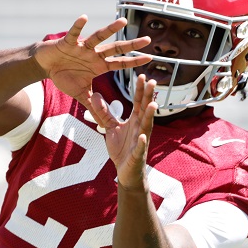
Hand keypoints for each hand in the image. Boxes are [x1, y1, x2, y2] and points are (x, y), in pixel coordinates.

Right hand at [32, 15, 150, 108]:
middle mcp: (94, 54)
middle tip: (148, 39)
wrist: (46, 65)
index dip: (134, 62)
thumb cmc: (64, 76)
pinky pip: (74, 34)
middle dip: (131, 45)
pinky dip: (78, 26)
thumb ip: (93, 106)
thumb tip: (103, 124)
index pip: (120, 63)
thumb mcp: (80, 94)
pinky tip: (84, 17)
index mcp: (98, 65)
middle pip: (115, 49)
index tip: (150, 59)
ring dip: (110, 30)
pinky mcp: (68, 42)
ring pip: (99, 37)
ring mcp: (82, 47)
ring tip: (123, 21)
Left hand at [89, 74, 156, 188]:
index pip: (138, 103)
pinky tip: (143, 137)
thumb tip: (94, 95)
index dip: (140, 90)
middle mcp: (141, 129)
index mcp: (135, 121)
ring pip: (146, 127)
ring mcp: (141, 141)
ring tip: (152, 105)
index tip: (142, 75)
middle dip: (148, 97)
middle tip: (153, 82)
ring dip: (149, 116)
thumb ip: (104, 113)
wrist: (125, 172)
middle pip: (145, 110)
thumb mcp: (110, 128)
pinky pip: (140, 148)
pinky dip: (141, 143)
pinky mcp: (137, 155)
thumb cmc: (121, 149)